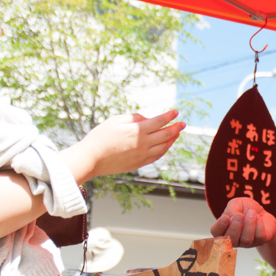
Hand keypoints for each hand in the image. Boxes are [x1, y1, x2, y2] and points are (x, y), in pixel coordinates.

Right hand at [66, 109, 185, 181]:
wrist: (92, 158)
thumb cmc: (101, 136)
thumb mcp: (116, 120)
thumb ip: (133, 118)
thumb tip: (147, 119)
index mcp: (137, 130)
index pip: (159, 121)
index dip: (169, 116)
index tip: (176, 112)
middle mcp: (143, 143)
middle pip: (166, 134)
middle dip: (176, 128)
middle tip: (183, 124)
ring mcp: (142, 155)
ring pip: (164, 147)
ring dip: (172, 139)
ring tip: (176, 134)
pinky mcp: (139, 163)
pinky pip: (157, 156)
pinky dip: (164, 150)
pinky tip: (166, 146)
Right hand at [210, 197, 275, 247]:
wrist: (261, 211)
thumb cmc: (245, 208)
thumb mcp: (236, 203)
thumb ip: (231, 209)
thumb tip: (232, 217)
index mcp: (223, 229)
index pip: (216, 233)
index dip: (220, 227)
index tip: (226, 218)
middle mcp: (233, 239)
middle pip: (231, 240)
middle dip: (235, 227)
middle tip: (240, 215)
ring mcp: (246, 243)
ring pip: (246, 240)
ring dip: (249, 224)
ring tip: (252, 212)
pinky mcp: (260, 241)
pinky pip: (259, 236)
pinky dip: (259, 224)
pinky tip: (258, 217)